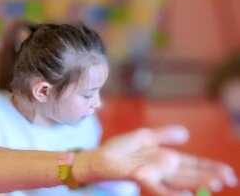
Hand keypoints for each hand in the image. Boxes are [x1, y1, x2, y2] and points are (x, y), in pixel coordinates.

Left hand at [90, 126, 236, 194]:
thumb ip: (165, 135)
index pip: (194, 164)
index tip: (229, 173)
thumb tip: (186, 134)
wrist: (97, 156)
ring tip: (215, 184)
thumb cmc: (119, 149)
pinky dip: (172, 192)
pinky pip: (158, 187)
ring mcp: (153, 174)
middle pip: (192, 173)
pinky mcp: (140, 177)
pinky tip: (186, 195)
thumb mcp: (145, 137)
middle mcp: (163, 169)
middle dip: (211, 176)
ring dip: (198, 183)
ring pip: (180, 181)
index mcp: (167, 159)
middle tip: (229, 180)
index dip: (211, 168)